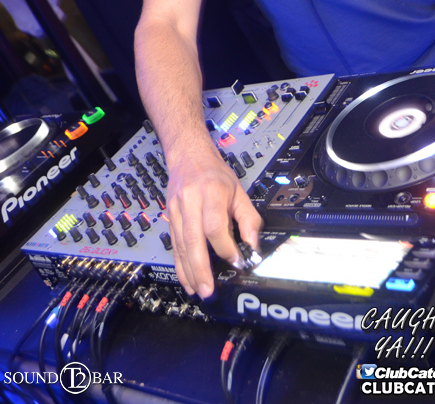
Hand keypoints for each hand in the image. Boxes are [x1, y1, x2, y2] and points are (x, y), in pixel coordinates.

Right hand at [166, 140, 262, 298]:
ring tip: (199, 290)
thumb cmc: (215, 173)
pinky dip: (180, 265)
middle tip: (209, 290)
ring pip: (181, 245)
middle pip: (193, 239)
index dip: (225, 247)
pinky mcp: (170, 218)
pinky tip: (187, 280)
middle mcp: (190, 202)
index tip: (236, 262)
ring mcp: (177, 210)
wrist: (188, 156)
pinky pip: (174, 245)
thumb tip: (253, 246)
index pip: (215, 225)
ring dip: (189, 272)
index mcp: (211, 192)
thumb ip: (249, 218)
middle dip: (200, 268)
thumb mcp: (238, 190)